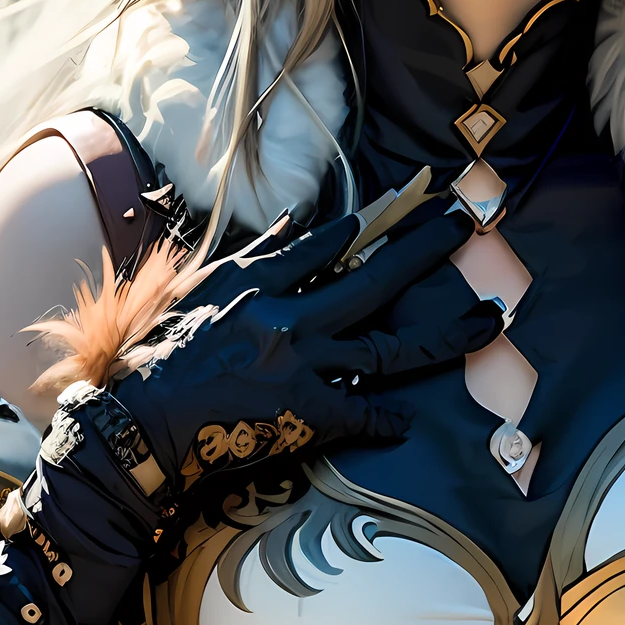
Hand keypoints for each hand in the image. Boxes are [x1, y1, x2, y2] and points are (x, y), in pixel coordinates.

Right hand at [110, 196, 500, 489]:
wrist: (135, 419)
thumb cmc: (153, 354)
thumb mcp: (197, 287)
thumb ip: (254, 256)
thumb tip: (298, 220)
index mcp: (257, 281)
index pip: (327, 243)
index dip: (371, 224)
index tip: (407, 205)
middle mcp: (288, 315)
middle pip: (375, 278)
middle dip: (425, 250)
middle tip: (465, 227)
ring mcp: (301, 364)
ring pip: (390, 346)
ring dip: (446, 333)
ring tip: (489, 320)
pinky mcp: (304, 411)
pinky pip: (359, 411)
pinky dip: (384, 417)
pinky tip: (407, 420)